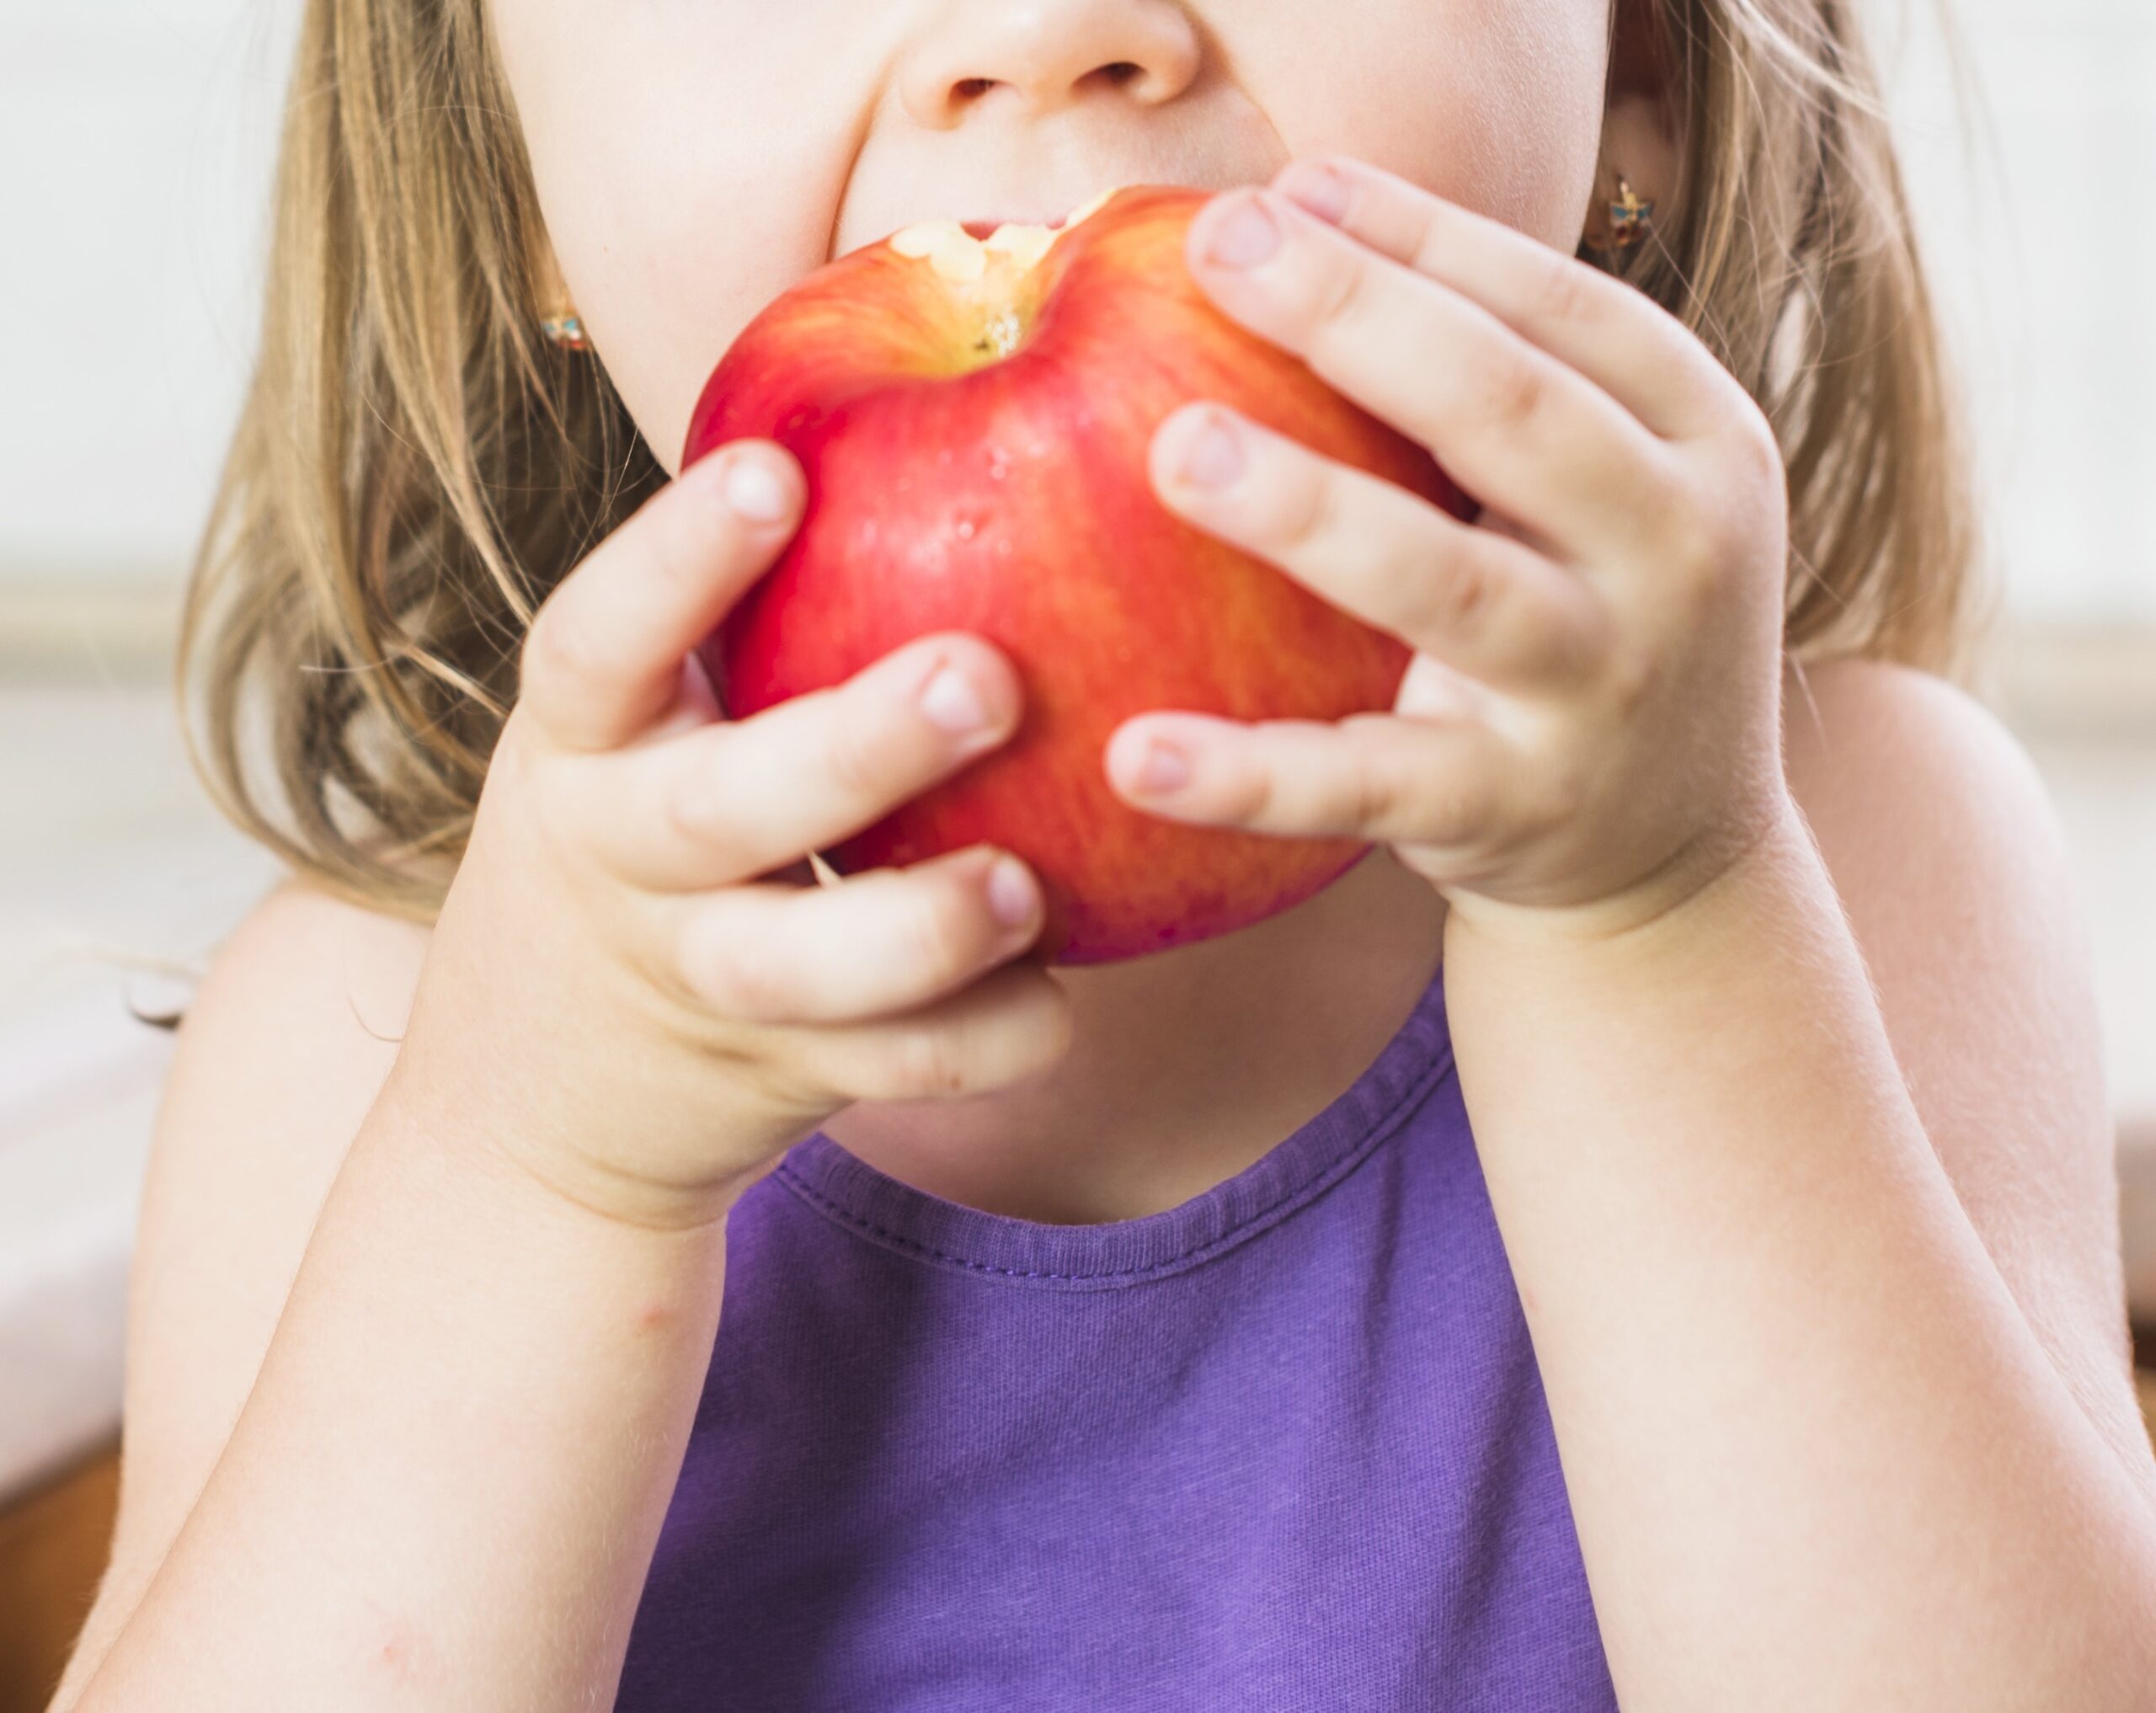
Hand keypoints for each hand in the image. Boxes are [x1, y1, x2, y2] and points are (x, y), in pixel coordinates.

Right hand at [396, 444, 1070, 1229]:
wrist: (536, 1088)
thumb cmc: (640, 833)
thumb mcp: (637, 723)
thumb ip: (739, 619)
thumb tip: (937, 391)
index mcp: (583, 742)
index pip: (599, 639)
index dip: (675, 561)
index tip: (771, 472)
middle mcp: (620, 856)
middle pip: (718, 809)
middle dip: (850, 748)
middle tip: (982, 677)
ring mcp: (694, 977)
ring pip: (790, 967)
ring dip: (916, 930)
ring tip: (1025, 883)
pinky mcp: (774, 1074)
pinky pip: (883, 1071)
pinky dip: (976, 1043)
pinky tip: (1057, 1002)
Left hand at [1102, 155, 1797, 940]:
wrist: (1676, 851)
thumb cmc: (1595, 615)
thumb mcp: (1602, 485)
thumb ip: (1492, 371)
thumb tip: (1290, 210)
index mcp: (1701, 438)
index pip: (1560, 308)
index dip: (1422, 239)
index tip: (1287, 190)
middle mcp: (1672, 554)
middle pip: (1510, 413)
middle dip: (1358, 319)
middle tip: (1220, 248)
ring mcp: (1595, 690)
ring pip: (1447, 587)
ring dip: (1309, 511)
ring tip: (1179, 449)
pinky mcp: (1507, 810)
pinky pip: (1363, 784)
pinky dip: (1250, 774)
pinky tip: (1136, 753)